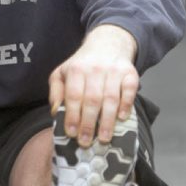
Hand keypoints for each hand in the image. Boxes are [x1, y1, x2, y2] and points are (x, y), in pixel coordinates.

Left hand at [48, 25, 138, 146]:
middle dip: (89, 123)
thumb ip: (56, 92)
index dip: (72, 115)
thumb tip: (55, 112)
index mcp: (76, 70)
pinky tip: (121, 118)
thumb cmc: (82, 65)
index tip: (71, 133)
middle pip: (92, 99)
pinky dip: (126, 105)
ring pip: (111, 98)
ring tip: (104, 138)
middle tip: (86, 141)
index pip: (73, 96)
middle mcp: (95, 69)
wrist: (107, 44)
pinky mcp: (130, 73)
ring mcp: (114, 71)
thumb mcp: (62, 73)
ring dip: (107, 120)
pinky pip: (130, 90)